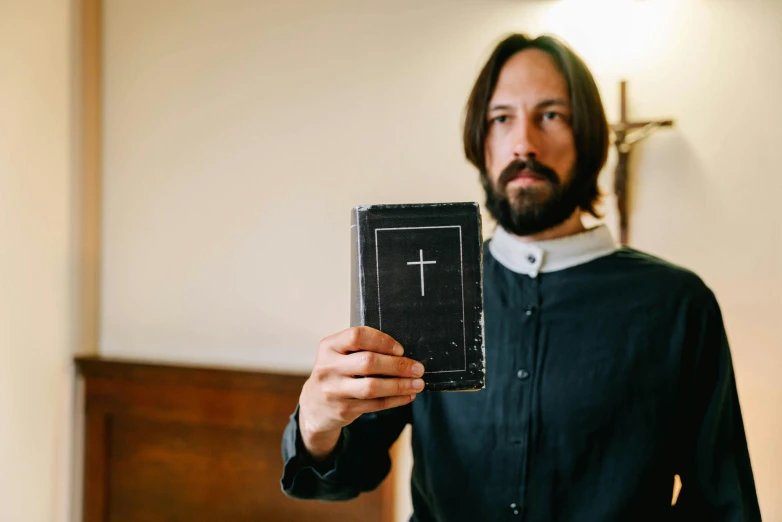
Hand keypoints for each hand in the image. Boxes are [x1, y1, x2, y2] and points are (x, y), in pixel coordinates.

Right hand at [298, 326, 424, 459]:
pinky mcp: (343, 409)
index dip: (382, 341)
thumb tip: (402, 352)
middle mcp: (328, 367)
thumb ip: (360, 349)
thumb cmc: (336, 372)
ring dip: (400, 385)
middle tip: (418, 368)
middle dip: (398, 365)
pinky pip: (375, 404)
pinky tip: (408, 396)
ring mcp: (334, 390)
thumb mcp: (338, 355)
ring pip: (373, 387)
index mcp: (328, 347)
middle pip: (368, 362)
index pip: (357, 336)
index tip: (400, 349)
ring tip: (418, 384)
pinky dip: (395, 399)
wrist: (314, 405)